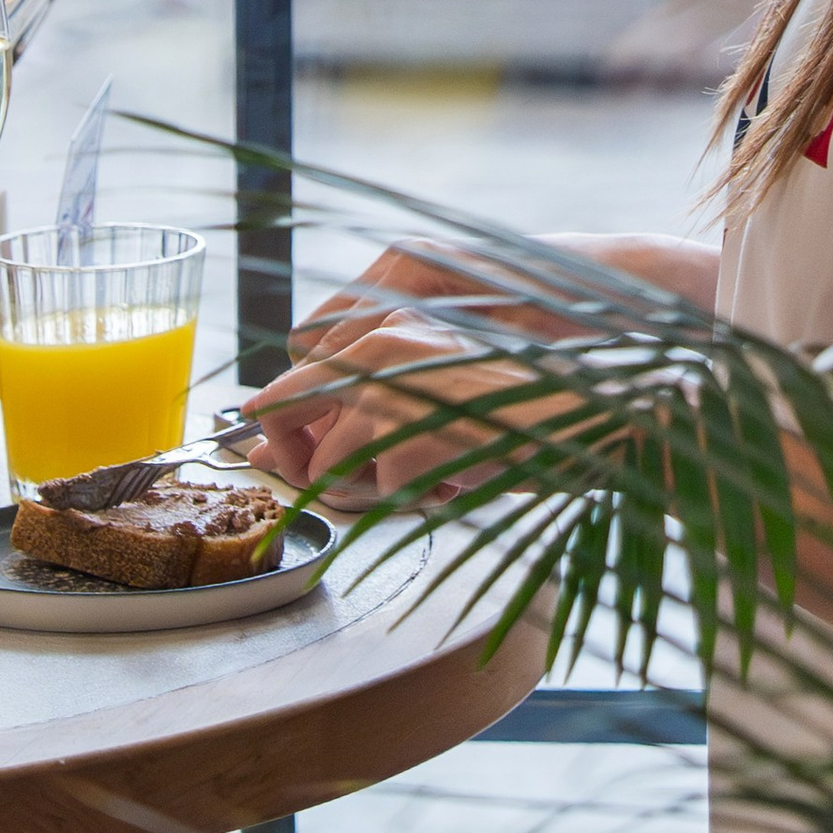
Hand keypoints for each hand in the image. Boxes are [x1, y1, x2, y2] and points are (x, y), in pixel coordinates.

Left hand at [239, 244, 515, 507]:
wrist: (573, 417)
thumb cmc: (504, 405)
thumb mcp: (419, 396)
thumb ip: (342, 416)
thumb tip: (259, 452)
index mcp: (378, 333)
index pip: (285, 387)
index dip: (282, 434)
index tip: (294, 455)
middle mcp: (373, 356)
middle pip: (285, 427)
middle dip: (309, 465)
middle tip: (359, 476)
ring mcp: (387, 398)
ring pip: (327, 470)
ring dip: (369, 486)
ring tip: (428, 470)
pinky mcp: (408, 443)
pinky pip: (380, 495)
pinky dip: (414, 498)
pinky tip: (456, 477)